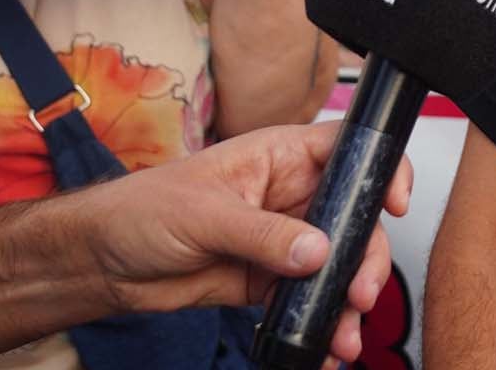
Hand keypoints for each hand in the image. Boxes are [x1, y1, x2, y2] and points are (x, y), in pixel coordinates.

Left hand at [82, 121, 411, 365]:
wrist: (103, 264)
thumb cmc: (141, 211)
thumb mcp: (204, 215)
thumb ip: (263, 234)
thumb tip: (317, 251)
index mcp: (279, 157)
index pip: (347, 149)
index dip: (379, 169)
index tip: (392, 204)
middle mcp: (290, 195)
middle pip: (354, 218)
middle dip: (366, 257)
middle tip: (361, 293)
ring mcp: (283, 239)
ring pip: (337, 265)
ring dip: (347, 299)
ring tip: (344, 333)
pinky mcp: (268, 281)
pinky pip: (308, 300)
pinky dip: (321, 323)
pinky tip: (325, 345)